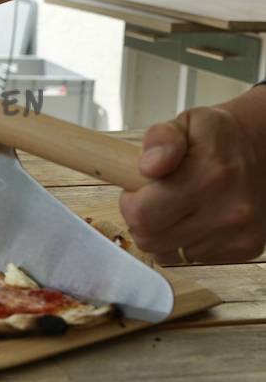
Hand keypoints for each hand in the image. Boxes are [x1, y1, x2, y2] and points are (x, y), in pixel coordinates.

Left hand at [120, 87, 265, 264]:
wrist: (265, 151)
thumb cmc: (218, 138)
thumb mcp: (184, 123)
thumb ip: (160, 140)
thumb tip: (149, 166)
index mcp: (208, 175)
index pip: (142, 215)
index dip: (129, 203)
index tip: (136, 190)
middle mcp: (228, 209)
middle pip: (150, 239)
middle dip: (140, 220)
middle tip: (151, 199)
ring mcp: (238, 233)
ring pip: (168, 253)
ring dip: (162, 234)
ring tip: (173, 207)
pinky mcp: (245, 249)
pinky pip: (192, 258)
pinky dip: (184, 242)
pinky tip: (194, 219)